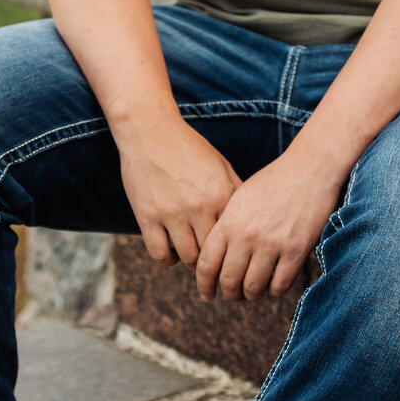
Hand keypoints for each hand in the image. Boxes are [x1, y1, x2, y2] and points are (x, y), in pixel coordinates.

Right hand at [116, 115, 241, 268]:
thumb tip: (251, 220)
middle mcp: (200, 206)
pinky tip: (173, 253)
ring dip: (192, 262)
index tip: (236, 259)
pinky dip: (169, 259)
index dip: (237, 251)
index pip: (236, 237)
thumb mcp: (221, 166)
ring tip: (195, 258)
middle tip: (216, 268)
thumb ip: (236, 193)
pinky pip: (161, 254)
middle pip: (214, 253)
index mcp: (222, 194)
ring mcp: (172, 213)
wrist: (152, 132)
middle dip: (216, 263)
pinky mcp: (148, 217)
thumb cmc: (190, 148)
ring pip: (188, 258)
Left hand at [195, 139, 344, 301]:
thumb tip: (216, 259)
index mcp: (229, 221)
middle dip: (230, 294)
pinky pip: (279, 285)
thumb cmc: (275, 181)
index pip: (206, 265)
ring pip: (253, 289)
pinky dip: (275, 289)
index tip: (208, 294)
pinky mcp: (296, 249)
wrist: (310, 167)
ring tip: (256, 290)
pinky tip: (276, 281)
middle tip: (235, 294)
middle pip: (228, 281)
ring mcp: (272, 242)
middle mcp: (247, 234)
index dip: (204, 286)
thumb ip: (226, 227)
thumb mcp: (241, 198)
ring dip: (252, 295)